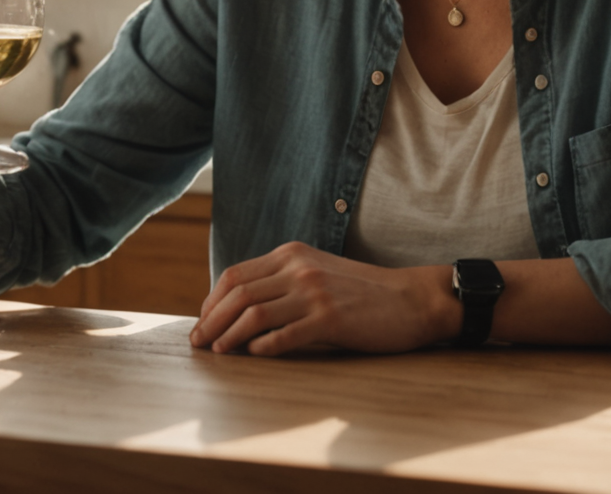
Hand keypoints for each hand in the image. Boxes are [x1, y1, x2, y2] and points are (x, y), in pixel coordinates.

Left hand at [189, 242, 459, 355]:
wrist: (412, 299)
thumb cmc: (363, 292)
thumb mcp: (318, 272)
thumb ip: (282, 281)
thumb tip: (241, 308)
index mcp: (291, 254)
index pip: (234, 275)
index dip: (211, 301)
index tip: (203, 322)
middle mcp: (298, 268)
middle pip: (237, 294)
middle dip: (211, 321)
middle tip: (199, 344)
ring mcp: (314, 292)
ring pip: (253, 314)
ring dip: (228, 336)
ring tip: (218, 353)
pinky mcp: (331, 319)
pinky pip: (284, 335)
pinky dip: (262, 347)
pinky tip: (253, 355)